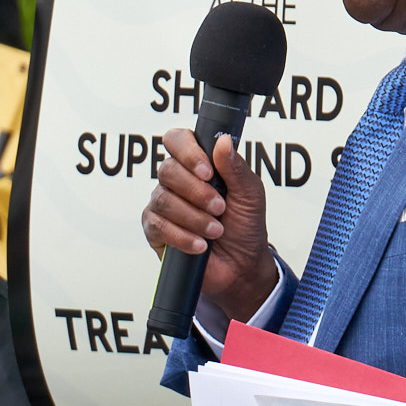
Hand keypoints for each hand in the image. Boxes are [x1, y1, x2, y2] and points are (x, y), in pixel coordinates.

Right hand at [142, 129, 276, 320]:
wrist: (241, 265)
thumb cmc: (245, 225)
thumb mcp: (250, 194)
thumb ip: (236, 167)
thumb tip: (223, 141)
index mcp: (198, 164)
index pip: (178, 140)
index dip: (188, 152)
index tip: (208, 172)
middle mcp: (176, 180)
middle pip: (168, 170)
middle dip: (197, 192)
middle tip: (220, 208)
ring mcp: (163, 204)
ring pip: (163, 199)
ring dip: (194, 217)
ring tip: (215, 230)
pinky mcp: (155, 229)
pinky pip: (157, 225)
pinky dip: (182, 236)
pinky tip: (200, 245)